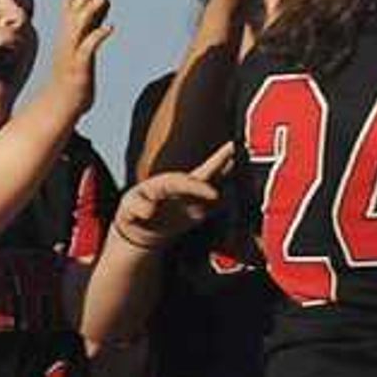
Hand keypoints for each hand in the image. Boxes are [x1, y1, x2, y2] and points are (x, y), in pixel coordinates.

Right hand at [36, 0, 116, 126]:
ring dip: (90, 10)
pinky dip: (97, 36)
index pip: (70, 5)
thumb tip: (103, 0)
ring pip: (78, 26)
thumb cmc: (76, 75)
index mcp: (68, 34)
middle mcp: (67, 40)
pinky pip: (86, 49)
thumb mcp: (84, 44)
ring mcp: (72, 53)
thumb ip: (93, 22)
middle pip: (73, 10)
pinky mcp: (79, 68)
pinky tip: (110, 27)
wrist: (62, 104)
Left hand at [113, 143, 235, 252]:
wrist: (142, 228)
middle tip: (234, 147)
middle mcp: (182, 185)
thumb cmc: (133, 214)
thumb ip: (137, 208)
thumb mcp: (129, 210)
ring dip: (230, 171)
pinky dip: (232, 193)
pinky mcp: (201, 208)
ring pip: (215, 181)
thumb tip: (149, 209)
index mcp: (165, 183)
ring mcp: (193, 196)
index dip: (198, 187)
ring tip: (247, 158)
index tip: (212, 195)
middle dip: (219, 160)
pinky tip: (247, 185)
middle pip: (205, 171)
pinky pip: (220, 200)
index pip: (184, 181)